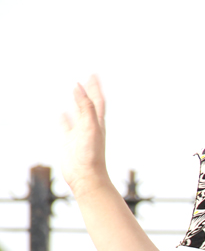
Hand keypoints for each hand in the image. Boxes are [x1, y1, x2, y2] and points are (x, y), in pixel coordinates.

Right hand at [60, 76, 111, 196]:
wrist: (87, 177)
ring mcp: (79, 133)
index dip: (96, 87)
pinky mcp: (69, 142)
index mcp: (98, 122)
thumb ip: (85, 106)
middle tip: (87, 77)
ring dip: (76, 101)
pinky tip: (61, 112)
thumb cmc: (92, 154)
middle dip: (88, 90)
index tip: (94, 73)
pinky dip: (63, 117)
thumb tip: (79, 86)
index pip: (97, 100)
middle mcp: (90, 126)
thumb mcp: (90, 126)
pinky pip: (66, 126)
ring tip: (73, 90)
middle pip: (89, 104)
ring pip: (77, 113)